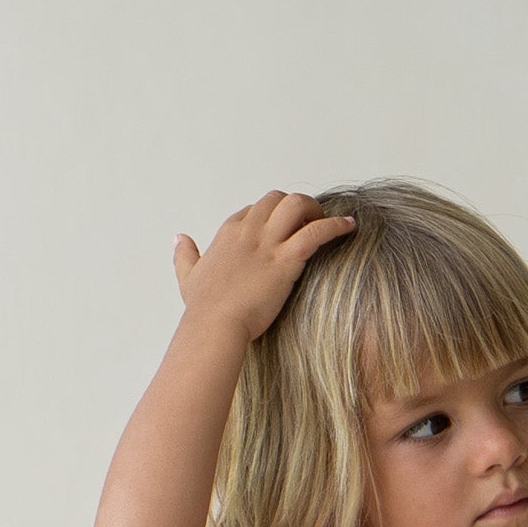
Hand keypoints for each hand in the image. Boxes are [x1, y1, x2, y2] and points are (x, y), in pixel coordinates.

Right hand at [172, 190, 356, 342]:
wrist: (214, 327)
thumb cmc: (203, 309)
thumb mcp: (188, 276)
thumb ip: (185, 255)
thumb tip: (178, 238)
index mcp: (228, 233)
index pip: (254, 209)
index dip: (271, 216)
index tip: (282, 230)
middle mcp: (248, 231)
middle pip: (277, 199)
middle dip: (295, 206)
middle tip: (309, 223)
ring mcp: (267, 244)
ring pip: (296, 205)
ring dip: (315, 209)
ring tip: (327, 221)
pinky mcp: (285, 261)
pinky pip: (316, 232)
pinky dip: (336, 225)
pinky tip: (349, 227)